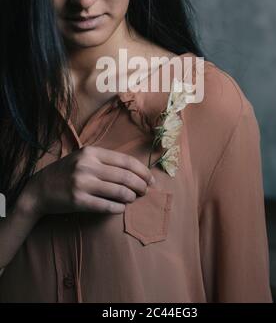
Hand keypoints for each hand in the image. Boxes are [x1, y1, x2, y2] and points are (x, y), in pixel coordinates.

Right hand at [21, 146, 154, 217]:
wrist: (40, 189)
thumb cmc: (67, 172)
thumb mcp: (84, 158)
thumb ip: (106, 161)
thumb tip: (136, 171)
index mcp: (91, 152)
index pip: (126, 161)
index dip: (142, 171)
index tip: (150, 179)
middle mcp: (87, 166)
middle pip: (125, 176)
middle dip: (140, 185)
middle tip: (145, 191)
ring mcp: (82, 183)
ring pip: (119, 192)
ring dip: (131, 197)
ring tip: (133, 198)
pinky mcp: (78, 201)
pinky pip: (107, 206)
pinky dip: (119, 208)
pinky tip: (121, 208)